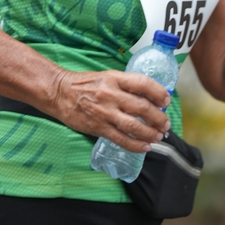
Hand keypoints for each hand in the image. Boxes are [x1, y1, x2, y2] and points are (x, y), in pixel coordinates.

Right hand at [50, 68, 171, 153]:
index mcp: (115, 78)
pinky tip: (145, 147)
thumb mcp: (107, 77)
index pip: (143, 84)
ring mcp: (105, 112)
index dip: (158, 93)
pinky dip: (135, 145)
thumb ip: (126, 86)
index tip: (166, 100)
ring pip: (134, 126)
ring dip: (150, 132)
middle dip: (158, 118)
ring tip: (158, 136)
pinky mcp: (98, 127)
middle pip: (142, 107)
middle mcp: (111, 94)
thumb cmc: (85, 85)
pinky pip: (121, 139)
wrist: (59, 93)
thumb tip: (148, 97)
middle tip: (165, 124)